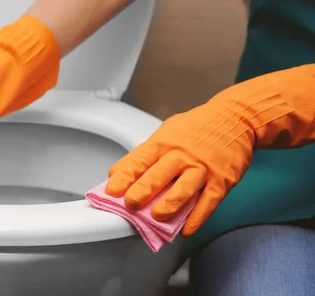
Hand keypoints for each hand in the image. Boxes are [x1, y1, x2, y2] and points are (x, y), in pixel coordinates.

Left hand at [106, 64, 314, 236]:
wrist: (236, 119)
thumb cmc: (196, 129)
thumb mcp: (166, 133)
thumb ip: (144, 154)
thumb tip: (119, 174)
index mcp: (163, 143)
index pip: (139, 160)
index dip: (124, 176)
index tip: (111, 191)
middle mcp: (181, 155)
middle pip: (158, 175)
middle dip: (142, 191)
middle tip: (130, 205)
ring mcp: (202, 168)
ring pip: (183, 189)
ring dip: (168, 205)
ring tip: (156, 217)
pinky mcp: (222, 181)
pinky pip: (208, 202)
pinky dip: (196, 218)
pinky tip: (185, 229)